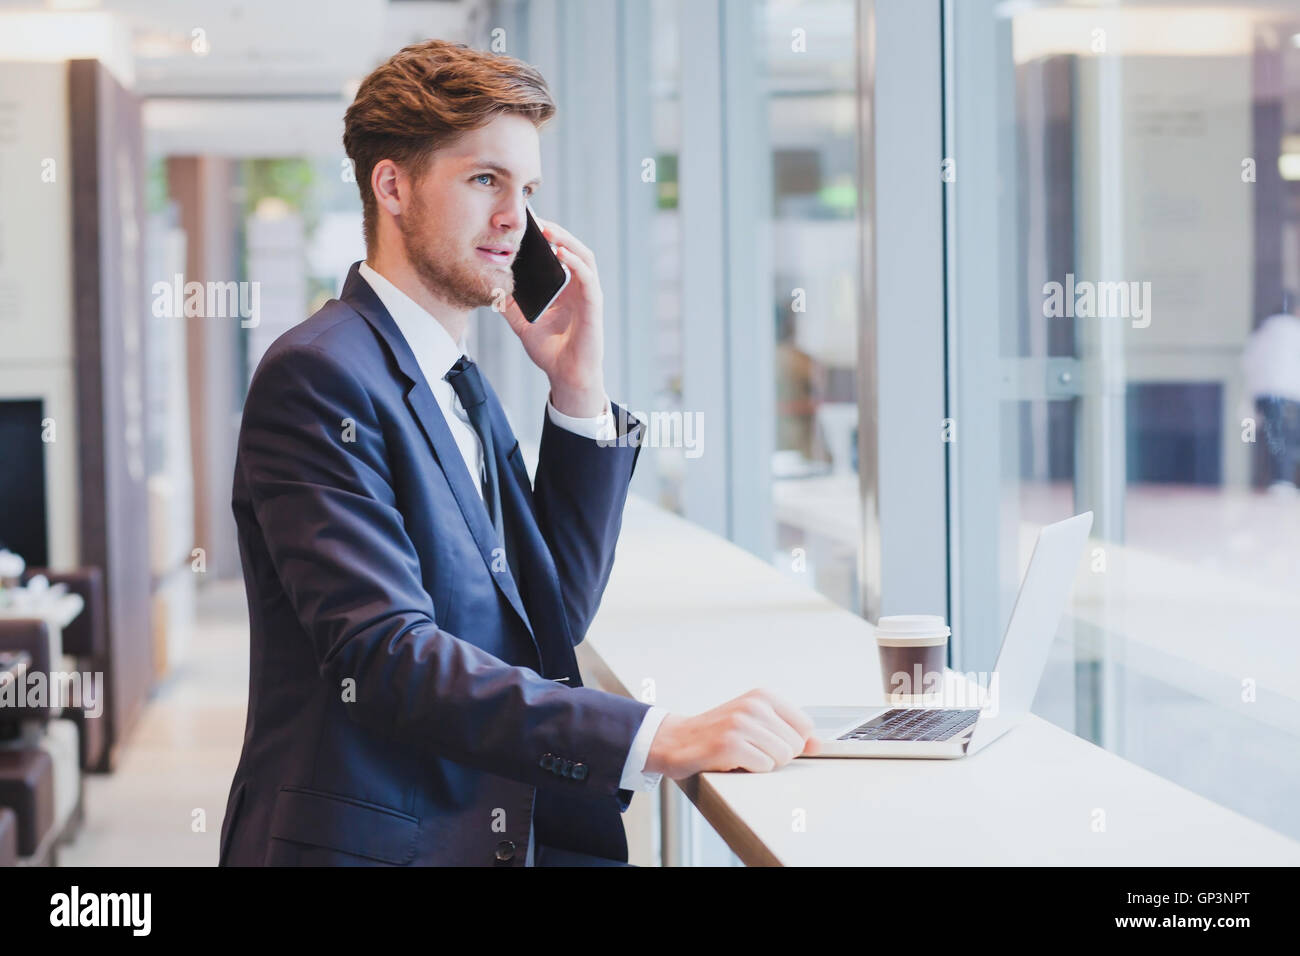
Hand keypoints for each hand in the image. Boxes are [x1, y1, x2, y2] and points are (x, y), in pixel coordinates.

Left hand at [500, 218, 605, 417]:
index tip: (527, 223)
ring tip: (549, 231)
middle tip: (535, 220)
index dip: (546, 236)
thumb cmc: (549, 350)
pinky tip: (561, 254)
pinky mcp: (593, 306)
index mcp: (564, 288)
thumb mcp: (522, 323)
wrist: (565, 376)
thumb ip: (509, 305)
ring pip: (584, 257)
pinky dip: (576, 263)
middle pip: (572, 249)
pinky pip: (588, 279)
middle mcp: (578, 287)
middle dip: (556, 231)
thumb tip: (490, 286)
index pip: (558, 254)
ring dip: (568, 241)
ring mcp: (588, 295)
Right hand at [644, 689, 821, 778]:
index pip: (805, 727)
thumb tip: (818, 744)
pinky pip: (763, 767)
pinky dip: (749, 770)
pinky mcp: (730, 744)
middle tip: (749, 748)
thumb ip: (789, 732)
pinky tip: (731, 760)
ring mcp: (741, 723)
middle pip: (795, 745)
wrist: (676, 740)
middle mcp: (754, 705)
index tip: (768, 741)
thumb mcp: (756, 724)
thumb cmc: (718, 733)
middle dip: (776, 755)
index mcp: (763, 696)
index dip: (790, 742)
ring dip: (762, 764)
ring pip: (781, 758)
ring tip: (740, 754)